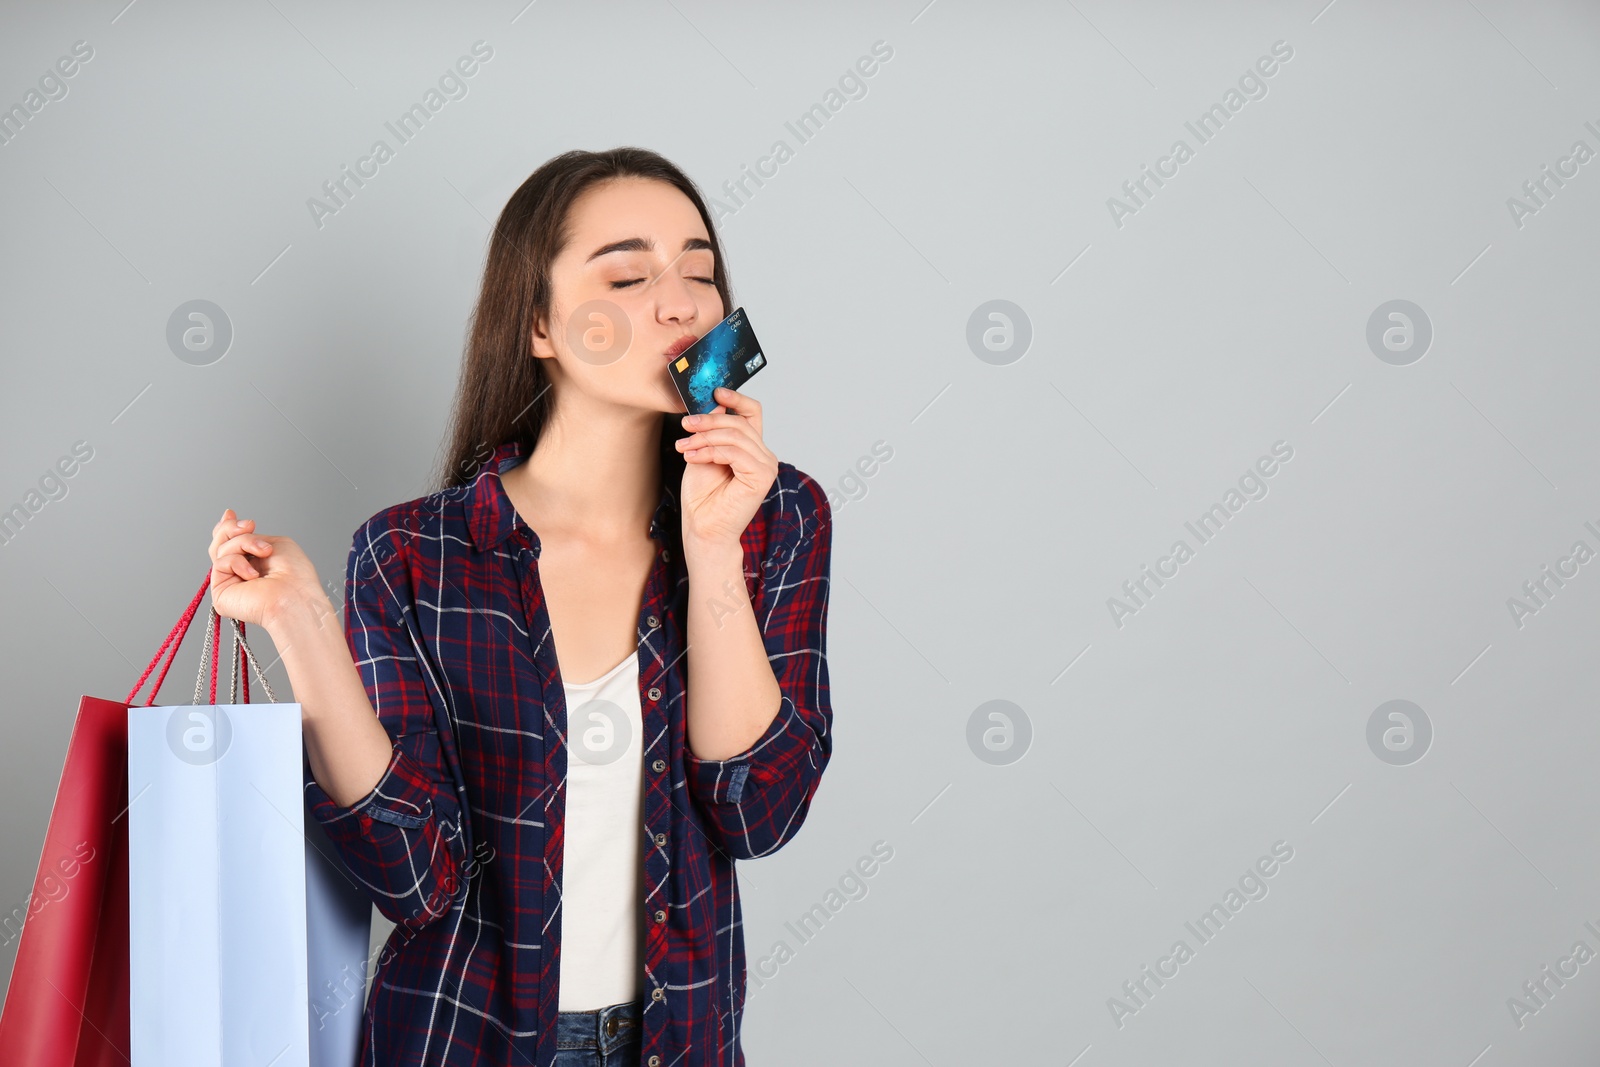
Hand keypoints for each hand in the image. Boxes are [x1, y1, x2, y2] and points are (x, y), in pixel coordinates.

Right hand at [208, 508, 329, 633]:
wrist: (295, 596)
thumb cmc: (295, 575)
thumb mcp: (275, 543)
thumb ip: (250, 537)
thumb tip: (233, 526)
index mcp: (255, 561)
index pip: (231, 542)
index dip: (227, 527)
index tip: (230, 514)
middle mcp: (240, 571)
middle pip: (220, 542)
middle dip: (232, 528)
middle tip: (250, 525)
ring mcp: (229, 582)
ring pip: (220, 549)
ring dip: (243, 543)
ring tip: (264, 552)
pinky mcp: (220, 593)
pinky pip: (221, 563)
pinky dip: (238, 562)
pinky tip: (254, 575)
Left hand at [675, 387, 777, 552]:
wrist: (703, 528)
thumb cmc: (703, 496)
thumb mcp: (703, 452)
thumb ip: (712, 431)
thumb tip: (713, 405)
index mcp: (751, 448)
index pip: (752, 413)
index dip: (735, 399)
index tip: (715, 392)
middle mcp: (763, 455)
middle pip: (739, 422)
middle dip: (707, 421)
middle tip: (685, 426)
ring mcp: (766, 466)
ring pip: (735, 435)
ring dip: (704, 438)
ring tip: (684, 447)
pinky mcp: (762, 477)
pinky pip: (734, 452)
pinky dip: (710, 451)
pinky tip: (693, 457)